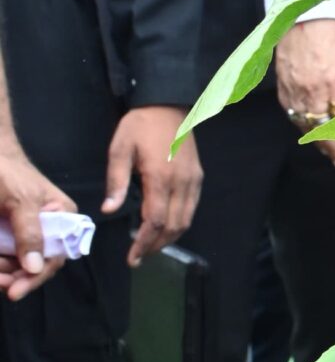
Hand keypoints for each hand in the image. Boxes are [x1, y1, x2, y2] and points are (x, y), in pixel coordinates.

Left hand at [0, 137, 74, 301]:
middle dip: (15, 276)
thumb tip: (36, 267)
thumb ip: (30, 232)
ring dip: (3, 271)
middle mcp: (48, 229)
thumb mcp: (21, 200)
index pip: (56, 255)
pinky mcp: (8, 235)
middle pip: (36, 264)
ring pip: (17, 264)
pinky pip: (5, 255)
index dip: (37, 275)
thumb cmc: (8, 172)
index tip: (15, 289)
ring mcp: (26, 233)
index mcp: (63, 216)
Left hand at [104, 108, 201, 265]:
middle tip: (139, 257)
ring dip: (169, 238)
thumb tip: (109, 210)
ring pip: (186, 220)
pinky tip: (166, 228)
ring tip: (151, 246)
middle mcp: (181, 182)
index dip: (144, 242)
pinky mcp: (198, 178)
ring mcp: (193, 181)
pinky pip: (191, 208)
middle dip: (156, 245)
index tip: (132, 257)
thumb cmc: (140, 125)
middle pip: (173, 226)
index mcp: (160, 176)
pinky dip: (179, 224)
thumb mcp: (119, 149)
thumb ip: (116, 181)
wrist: (168, 104)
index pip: (155, 220)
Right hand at [275, 20, 334, 165]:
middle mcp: (313, 90)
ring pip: (305, 125)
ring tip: (328, 154)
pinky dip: (301, 127)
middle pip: (323, 128)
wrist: (302, 17)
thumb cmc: (333, 35)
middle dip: (333, 148)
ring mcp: (295, 90)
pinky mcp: (282, 88)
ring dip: (316, 142)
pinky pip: (291, 114)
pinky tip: (310, 134)